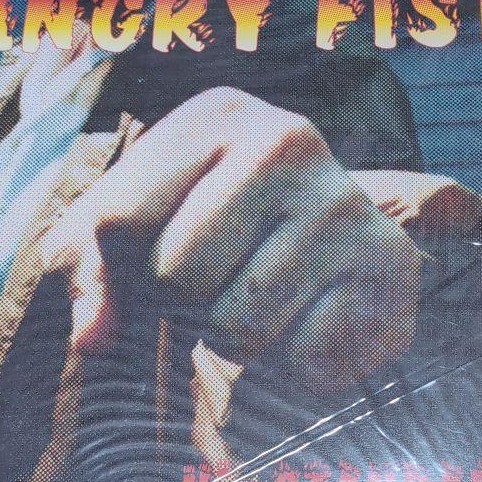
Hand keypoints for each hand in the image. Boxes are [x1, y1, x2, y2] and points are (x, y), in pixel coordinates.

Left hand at [44, 88, 422, 390]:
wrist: (339, 244)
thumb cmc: (220, 232)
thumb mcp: (143, 227)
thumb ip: (91, 273)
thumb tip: (91, 340)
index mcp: (219, 116)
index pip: (119, 222)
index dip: (121, 271)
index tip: (153, 264)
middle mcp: (289, 141)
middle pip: (177, 274)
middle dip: (184, 305)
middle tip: (219, 285)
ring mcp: (345, 204)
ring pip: (237, 326)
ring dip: (237, 340)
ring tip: (264, 303)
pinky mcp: (390, 269)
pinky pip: (304, 359)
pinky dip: (296, 366)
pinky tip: (310, 323)